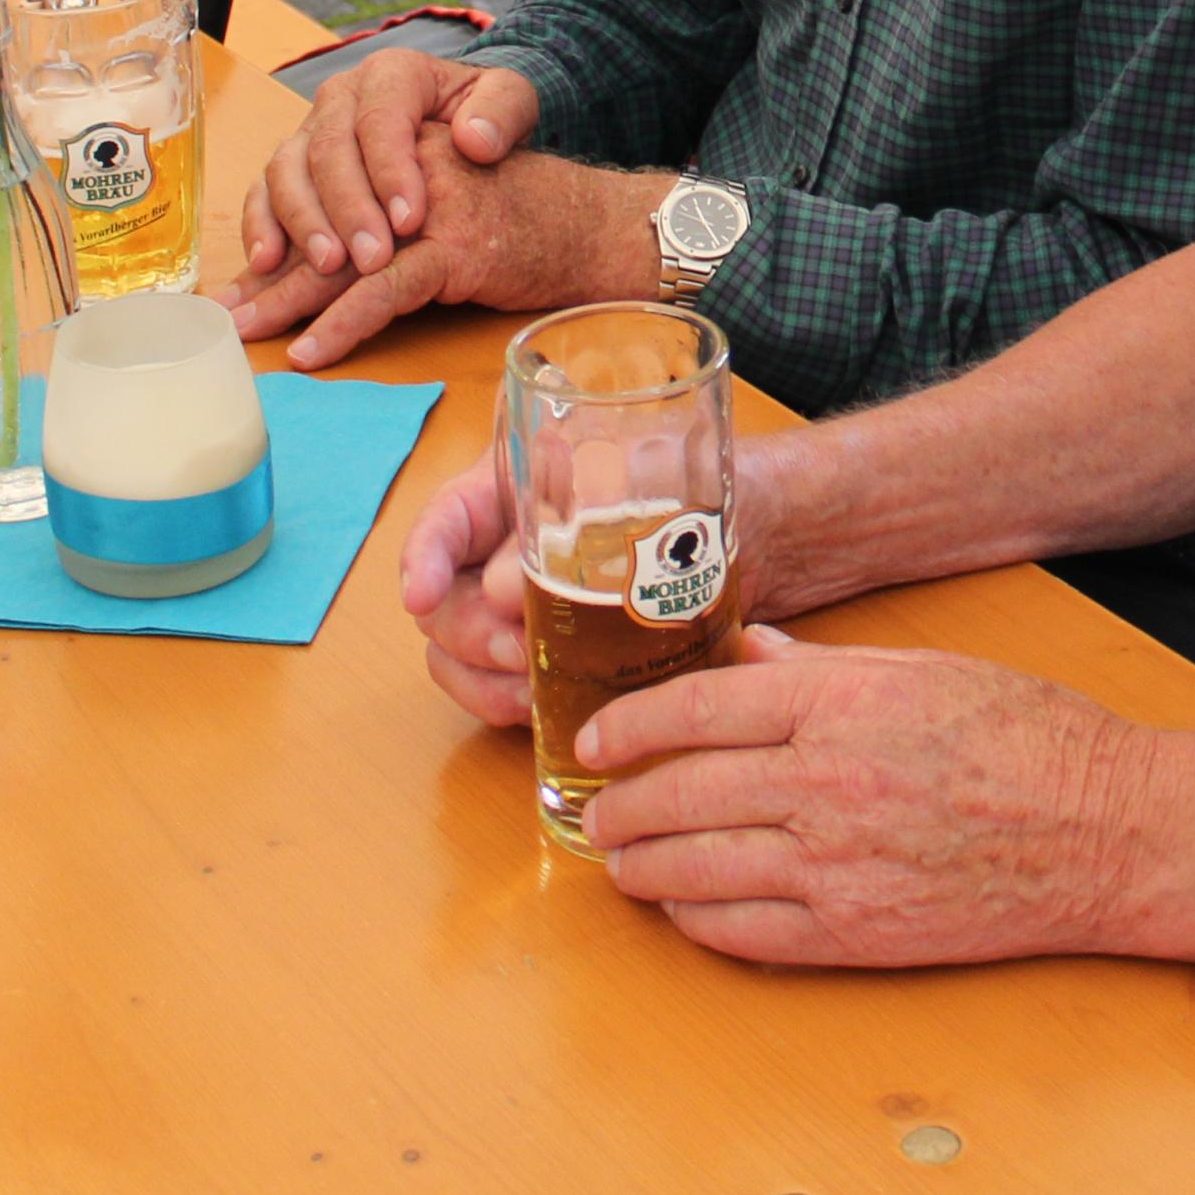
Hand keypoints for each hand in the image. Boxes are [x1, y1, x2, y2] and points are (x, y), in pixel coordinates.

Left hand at [231, 126, 658, 364]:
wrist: (597, 225)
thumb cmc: (520, 216)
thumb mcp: (443, 200)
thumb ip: (386, 212)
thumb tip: (318, 259)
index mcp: (399, 139)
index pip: (319, 180)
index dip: (274, 230)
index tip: (240, 276)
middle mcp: (408, 163)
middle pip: (319, 218)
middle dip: (268, 273)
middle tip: (225, 316)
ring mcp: (432, 206)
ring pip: (344, 254)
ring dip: (290, 300)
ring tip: (251, 335)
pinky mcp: (458, 248)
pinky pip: (387, 288)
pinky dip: (346, 323)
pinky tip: (314, 350)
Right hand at [239, 48, 537, 283]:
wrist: (463, 120)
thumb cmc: (485, 115)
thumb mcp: (511, 101)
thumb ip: (502, 112)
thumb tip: (476, 139)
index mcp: (393, 74)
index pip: (381, 118)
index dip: (391, 171)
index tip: (411, 222)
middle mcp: (341, 96)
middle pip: (329, 148)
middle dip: (349, 208)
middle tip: (373, 259)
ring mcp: (310, 130)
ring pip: (287, 169)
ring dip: (303, 221)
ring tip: (329, 266)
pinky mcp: (291, 165)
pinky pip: (263, 191)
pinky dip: (261, 225)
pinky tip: (268, 263)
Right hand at [401, 430, 806, 726]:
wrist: (775, 537)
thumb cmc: (719, 488)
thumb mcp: (663, 482)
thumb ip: (587, 519)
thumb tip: (509, 589)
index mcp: (521, 482)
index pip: (446, 515)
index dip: (420, 555)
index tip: (419, 595)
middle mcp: (510, 542)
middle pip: (444, 595)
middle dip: (466, 631)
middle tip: (519, 652)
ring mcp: (526, 603)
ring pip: (460, 649)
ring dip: (482, 678)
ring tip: (530, 691)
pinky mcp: (553, 652)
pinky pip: (498, 685)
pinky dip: (506, 704)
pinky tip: (538, 712)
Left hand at [580, 630, 1194, 968]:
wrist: (1108, 831)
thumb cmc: (1029, 738)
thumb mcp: (920, 670)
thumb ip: (819, 669)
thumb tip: (746, 654)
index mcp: (840, 704)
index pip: (694, 709)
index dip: (629, 725)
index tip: (597, 737)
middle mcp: (825, 784)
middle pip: (678, 792)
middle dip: (619, 803)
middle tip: (594, 805)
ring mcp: (835, 867)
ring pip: (694, 869)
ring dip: (640, 866)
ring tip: (619, 860)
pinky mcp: (854, 934)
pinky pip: (742, 932)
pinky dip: (695, 920)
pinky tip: (681, 907)